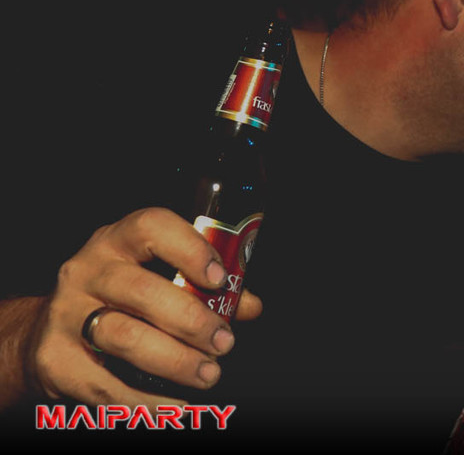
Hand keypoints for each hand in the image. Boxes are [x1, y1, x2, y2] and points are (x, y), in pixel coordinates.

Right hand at [25, 207, 261, 408]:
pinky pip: (105, 384)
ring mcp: (65, 314)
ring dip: (175, 360)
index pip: (151, 228)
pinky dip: (147, 399)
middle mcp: (87, 271)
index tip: (220, 279)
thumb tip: (249, 306)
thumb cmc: (120, 300)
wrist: (45, 332)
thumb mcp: (156, 278)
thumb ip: (204, 288)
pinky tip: (177, 404)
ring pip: (125, 337)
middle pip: (142, 291)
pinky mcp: (54, 359)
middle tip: (224, 343)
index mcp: (118, 241)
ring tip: (208, 374)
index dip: (190, 250)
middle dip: (192, 321)